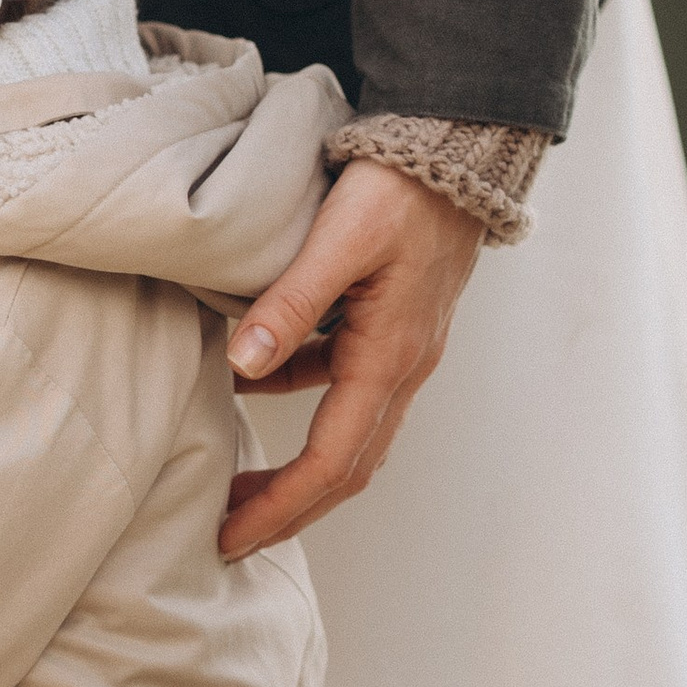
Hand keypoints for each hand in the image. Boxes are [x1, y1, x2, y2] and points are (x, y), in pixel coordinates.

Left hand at [217, 164, 482, 557]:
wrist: (456, 149)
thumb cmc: (400, 190)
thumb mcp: (339, 238)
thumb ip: (290, 301)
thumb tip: (242, 365)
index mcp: (390, 358)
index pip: (333, 462)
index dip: (281, 506)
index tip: (230, 536)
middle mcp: (403, 368)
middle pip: (347, 467)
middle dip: (289, 509)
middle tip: (229, 535)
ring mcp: (401, 350)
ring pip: (349, 434)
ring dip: (297, 468)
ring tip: (237, 480)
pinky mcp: (391, 327)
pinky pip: (343, 385)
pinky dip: (300, 403)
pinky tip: (251, 383)